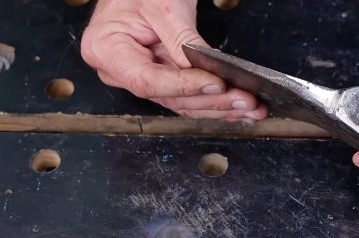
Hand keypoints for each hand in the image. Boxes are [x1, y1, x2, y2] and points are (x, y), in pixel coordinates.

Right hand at [80, 0, 267, 121]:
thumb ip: (181, 40)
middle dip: (213, 101)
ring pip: (183, 102)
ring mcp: (141, 76)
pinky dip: (216, 101)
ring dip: (220, 107)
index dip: (185, 86)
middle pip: (170, 97)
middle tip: (245, 100)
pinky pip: (189, 95)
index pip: (148, 81)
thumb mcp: (163, 6)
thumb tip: (202, 70)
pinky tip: (240, 107)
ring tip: (251, 108)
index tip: (217, 84)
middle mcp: (120, 70)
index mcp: (107, 50)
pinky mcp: (162, 78)